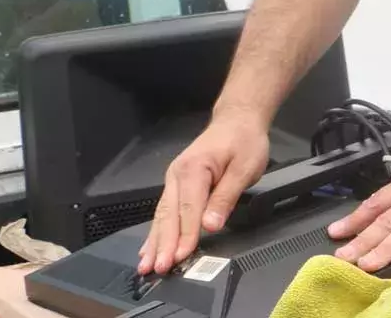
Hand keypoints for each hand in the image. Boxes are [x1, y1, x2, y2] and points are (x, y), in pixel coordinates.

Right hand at [138, 114, 270, 274]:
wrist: (237, 120)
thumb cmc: (244, 141)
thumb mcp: (245, 167)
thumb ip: (226, 197)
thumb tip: (210, 225)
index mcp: (194, 169)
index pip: (188, 209)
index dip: (185, 235)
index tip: (180, 257)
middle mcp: (177, 175)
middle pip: (168, 215)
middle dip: (163, 244)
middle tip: (157, 269)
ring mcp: (173, 179)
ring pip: (161, 215)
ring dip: (154, 242)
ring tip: (146, 266)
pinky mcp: (175, 185)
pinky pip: (163, 211)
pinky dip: (156, 232)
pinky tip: (148, 248)